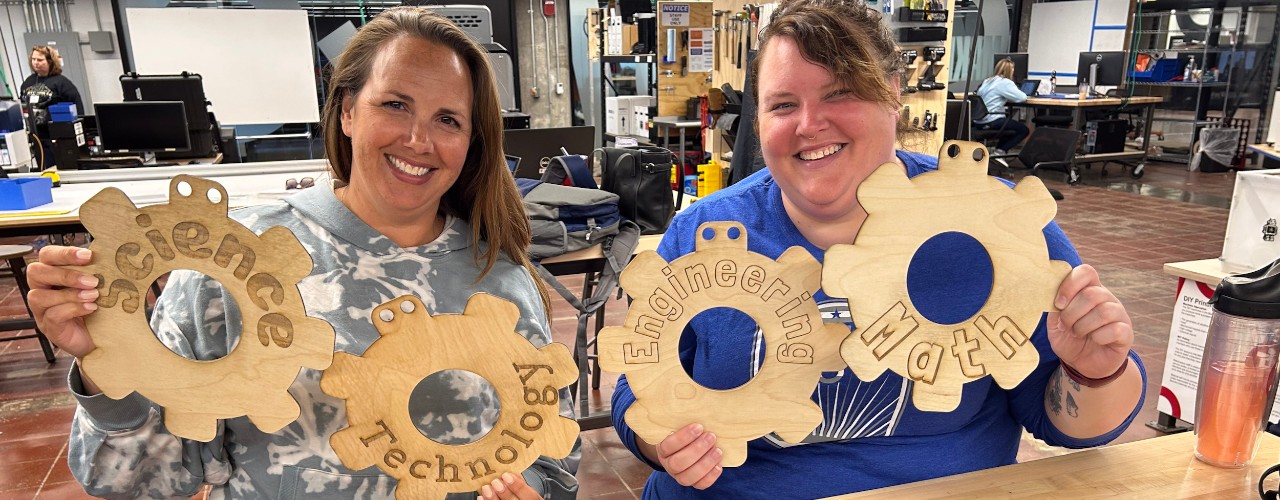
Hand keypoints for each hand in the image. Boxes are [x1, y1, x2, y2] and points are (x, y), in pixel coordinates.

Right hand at [24, 246, 99, 358]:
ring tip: (93, 295)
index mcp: (52, 273)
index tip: (88, 255)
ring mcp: (42, 310)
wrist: (102, 338)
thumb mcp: (97, 285)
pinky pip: (52, 315)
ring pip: (39, 296)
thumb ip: (95, 271)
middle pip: (36, 272)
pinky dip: (73, 309)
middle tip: (93, 281)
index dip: (64, 253)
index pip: (47, 255)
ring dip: (70, 294)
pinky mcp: (49, 327)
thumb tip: (109, 255)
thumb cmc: (97, 307)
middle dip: (65, 274)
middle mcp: (41, 289)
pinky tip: (91, 308)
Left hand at [478, 472, 538, 499]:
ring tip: (486, 488)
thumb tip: (508, 472)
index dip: (519, 486)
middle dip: (504, 492)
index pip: (531, 496)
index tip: (506, 475)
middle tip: (495, 482)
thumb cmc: (521, 493)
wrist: (517, 499)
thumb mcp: (525, 487)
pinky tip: (481, 497)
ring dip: (493, 499)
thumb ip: (519, 481)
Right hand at [655, 423, 722, 489]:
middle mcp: (668, 464)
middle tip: (711, 436)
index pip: (668, 445)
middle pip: (678, 463)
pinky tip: (719, 466)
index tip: (699, 426)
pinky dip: (710, 477)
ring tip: (718, 450)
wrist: (686, 445)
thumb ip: (685, 417)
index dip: (683, 437)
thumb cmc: (684, 431)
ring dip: (705, 464)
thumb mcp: (681, 423)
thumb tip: (702, 404)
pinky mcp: (692, 482)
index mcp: (663, 448)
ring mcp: (679, 475)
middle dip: (697, 450)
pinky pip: (699, 485)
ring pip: (687, 477)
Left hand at [1046, 264, 1132, 378]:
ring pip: (1104, 311)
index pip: (1086, 272)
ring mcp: (1119, 314)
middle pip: (1091, 294)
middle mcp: (1106, 298)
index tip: (1058, 304)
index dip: (1070, 285)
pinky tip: (1095, 340)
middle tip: (1065, 327)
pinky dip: (1099, 337)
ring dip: (1083, 326)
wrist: (1083, 364)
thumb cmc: (1069, 339)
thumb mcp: (1055, 323)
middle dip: (1072, 313)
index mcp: (1089, 289)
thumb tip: (1050, 295)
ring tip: (1077, 334)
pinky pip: (1115, 329)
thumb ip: (1055, 308)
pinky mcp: (1126, 333)